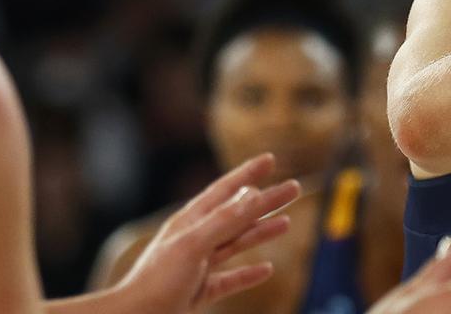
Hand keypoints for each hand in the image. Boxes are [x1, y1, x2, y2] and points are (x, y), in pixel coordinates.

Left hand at [114, 153, 300, 312]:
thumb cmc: (156, 281)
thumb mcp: (193, 245)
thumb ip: (223, 220)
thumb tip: (252, 193)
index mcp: (190, 222)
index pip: (224, 190)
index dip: (247, 173)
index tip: (270, 159)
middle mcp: (195, 240)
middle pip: (238, 215)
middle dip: (266, 201)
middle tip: (294, 188)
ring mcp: (197, 266)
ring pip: (236, 244)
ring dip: (261, 232)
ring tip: (286, 223)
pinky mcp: (199, 292)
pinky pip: (229, 279)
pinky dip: (248, 274)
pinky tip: (266, 270)